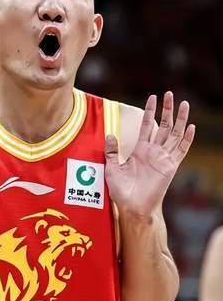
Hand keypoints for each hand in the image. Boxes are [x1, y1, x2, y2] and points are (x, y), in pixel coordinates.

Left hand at [105, 92, 195, 218]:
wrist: (132, 206)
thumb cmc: (121, 190)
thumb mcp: (111, 167)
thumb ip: (111, 151)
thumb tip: (110, 134)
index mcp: (140, 150)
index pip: (147, 125)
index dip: (150, 111)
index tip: (152, 97)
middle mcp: (153, 151)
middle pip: (164, 126)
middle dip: (166, 109)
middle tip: (169, 94)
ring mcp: (163, 158)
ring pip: (175, 134)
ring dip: (180, 119)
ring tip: (184, 104)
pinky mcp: (170, 166)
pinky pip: (180, 150)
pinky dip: (187, 139)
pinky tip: (191, 127)